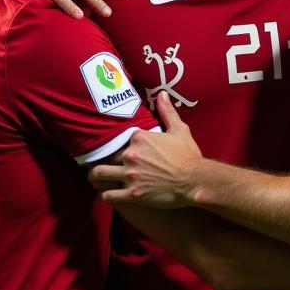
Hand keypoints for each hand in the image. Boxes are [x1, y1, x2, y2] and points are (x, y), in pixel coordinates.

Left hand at [88, 92, 202, 206]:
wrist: (195, 180)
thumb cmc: (188, 156)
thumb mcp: (179, 130)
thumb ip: (167, 112)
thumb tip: (162, 94)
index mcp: (139, 138)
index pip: (122, 139)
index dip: (123, 145)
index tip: (122, 150)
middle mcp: (131, 155)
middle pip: (107, 156)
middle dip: (104, 160)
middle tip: (103, 165)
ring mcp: (130, 175)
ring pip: (99, 174)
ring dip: (95, 176)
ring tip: (94, 178)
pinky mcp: (132, 194)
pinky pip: (108, 195)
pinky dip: (105, 195)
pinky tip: (106, 194)